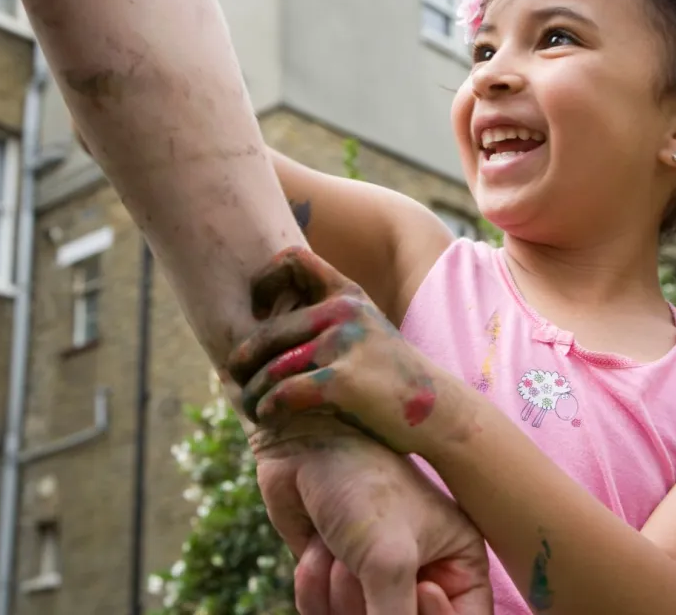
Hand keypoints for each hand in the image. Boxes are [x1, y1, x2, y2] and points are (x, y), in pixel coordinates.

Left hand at [230, 248, 468, 456]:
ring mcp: (344, 344)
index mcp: (348, 294)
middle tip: (236, 379)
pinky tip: (268, 416)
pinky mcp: (342, 381)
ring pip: (271, 367)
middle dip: (244, 360)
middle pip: (268, 331)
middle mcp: (344, 311)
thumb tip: (269, 319)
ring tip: (252, 406)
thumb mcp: (367, 331)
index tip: (259, 313)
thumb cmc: (393, 377)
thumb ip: (330, 317)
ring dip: (253, 392)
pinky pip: (283, 393)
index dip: (265, 280)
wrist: (439, 412)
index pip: (293, 260)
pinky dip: (269, 407)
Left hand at [251, 422, 490, 614]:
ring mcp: (377, 580)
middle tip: (361, 562)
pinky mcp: (336, 580)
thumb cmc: (361, 484)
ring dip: (338, 592)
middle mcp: (423, 576)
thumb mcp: (389, 558)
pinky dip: (313, 586)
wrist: (302, 445)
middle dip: (369, 603)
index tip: (417, 587)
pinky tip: (317, 548)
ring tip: (338, 547)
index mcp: (459, 564)